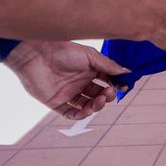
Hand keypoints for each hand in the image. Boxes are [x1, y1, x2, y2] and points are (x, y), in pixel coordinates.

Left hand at [5, 41, 127, 119]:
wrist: (37, 55)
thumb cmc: (63, 50)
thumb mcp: (91, 56)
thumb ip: (109, 66)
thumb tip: (127, 73)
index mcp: (89, 70)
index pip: (106, 81)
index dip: (115, 85)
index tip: (123, 86)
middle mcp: (79, 83)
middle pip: (98, 95)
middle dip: (107, 96)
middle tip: (109, 92)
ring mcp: (68, 94)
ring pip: (87, 106)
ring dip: (97, 106)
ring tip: (99, 100)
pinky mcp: (57, 103)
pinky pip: (72, 114)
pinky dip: (81, 115)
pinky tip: (88, 110)